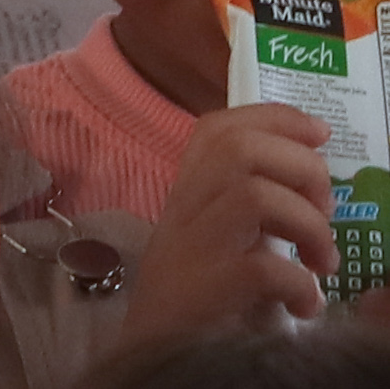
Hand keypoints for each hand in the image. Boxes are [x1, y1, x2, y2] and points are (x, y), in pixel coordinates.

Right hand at [130, 101, 336, 344]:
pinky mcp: (205, 293)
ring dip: (307, 224)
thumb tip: (319, 190)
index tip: (318, 133)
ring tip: (320, 262)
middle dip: (300, 167)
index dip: (272, 118)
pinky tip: (305, 307)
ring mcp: (191, 251)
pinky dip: (301, 287)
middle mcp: (183, 213)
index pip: (217, 130)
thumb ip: (252, 216)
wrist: (156, 362)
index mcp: (187, 197)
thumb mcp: (221, 247)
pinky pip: (263, 268)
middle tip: (324, 210)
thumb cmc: (200, 307)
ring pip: (252, 193)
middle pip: (238, 149)